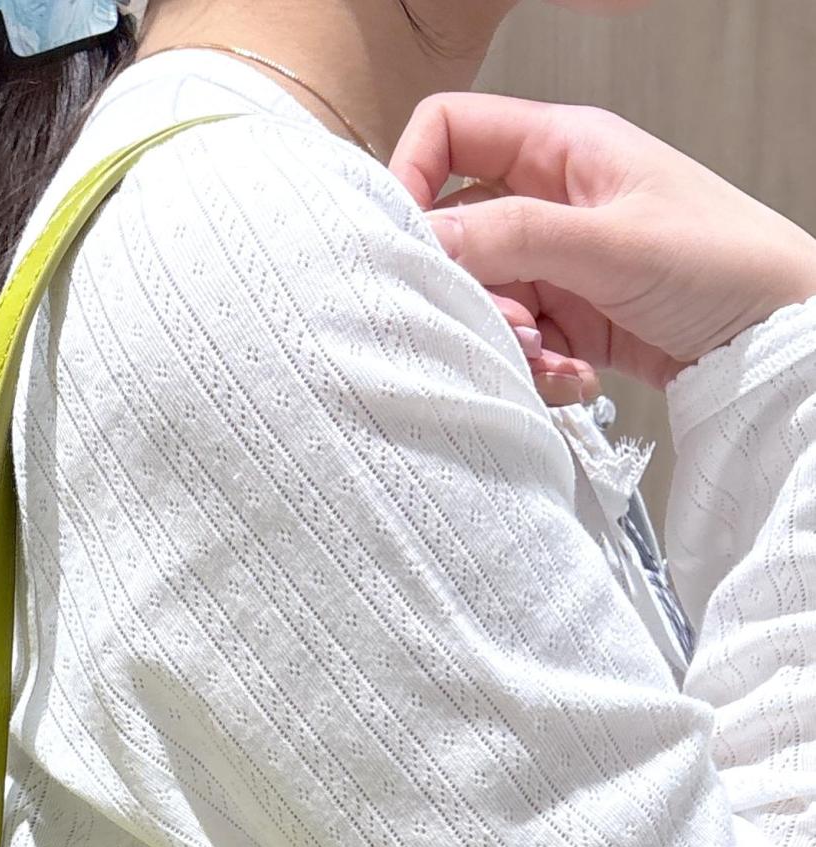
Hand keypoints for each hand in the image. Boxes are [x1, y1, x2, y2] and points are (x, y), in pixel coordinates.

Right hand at [389, 94, 815, 401]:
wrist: (778, 338)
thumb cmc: (724, 263)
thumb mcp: (611, 243)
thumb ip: (513, 235)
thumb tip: (425, 239)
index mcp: (562, 148)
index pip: (451, 133)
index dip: (412, 178)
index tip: (405, 245)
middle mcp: (552, 199)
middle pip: (458, 231)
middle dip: (466, 286)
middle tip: (504, 323)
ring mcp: (559, 262)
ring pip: (482, 296)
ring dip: (501, 338)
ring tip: (548, 357)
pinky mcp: (569, 320)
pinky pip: (515, 343)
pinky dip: (533, 369)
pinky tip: (574, 377)